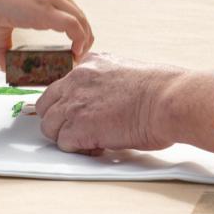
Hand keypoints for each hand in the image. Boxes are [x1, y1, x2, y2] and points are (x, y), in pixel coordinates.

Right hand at [0, 0, 92, 68]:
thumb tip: (5, 66)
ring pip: (80, 20)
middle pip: (79, 14)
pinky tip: (74, 52)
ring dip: (84, 40)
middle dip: (84, 35)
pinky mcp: (47, 11)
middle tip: (79, 54)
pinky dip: (79, 40)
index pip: (70, 7)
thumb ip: (5, 45)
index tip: (74, 44)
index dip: (76, 27)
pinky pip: (73, 26)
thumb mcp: (2, 24)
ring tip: (78, 57)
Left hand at [37, 53, 191, 154]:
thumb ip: (105, 81)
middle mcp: (77, 79)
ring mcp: (75, 102)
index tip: (77, 115)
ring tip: (91, 139)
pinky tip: (97, 146)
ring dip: (67, 136)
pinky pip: (64, 143)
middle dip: (59, 120)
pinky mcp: (79, 125)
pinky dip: (78, 149)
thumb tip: (102, 99)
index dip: (67, 105)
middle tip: (80, 130)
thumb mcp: (124, 71)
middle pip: (46, 105)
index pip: (60, 86)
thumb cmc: (158, 91)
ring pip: (50, 126)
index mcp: (90, 63)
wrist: (166, 99)